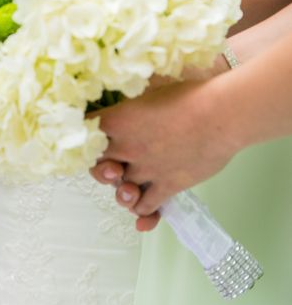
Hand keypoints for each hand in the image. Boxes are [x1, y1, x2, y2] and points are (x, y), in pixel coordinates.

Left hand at [89, 79, 240, 219]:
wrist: (222, 114)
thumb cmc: (189, 95)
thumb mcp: (149, 93)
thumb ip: (132, 108)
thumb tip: (126, 108)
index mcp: (116, 121)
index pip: (84, 134)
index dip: (82, 140)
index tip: (88, 143)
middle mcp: (126, 147)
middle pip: (96, 167)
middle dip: (101, 170)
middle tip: (113, 168)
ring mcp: (146, 169)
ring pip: (120, 192)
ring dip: (123, 194)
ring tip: (130, 189)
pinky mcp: (168, 185)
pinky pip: (146, 206)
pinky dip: (142, 211)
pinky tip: (143, 207)